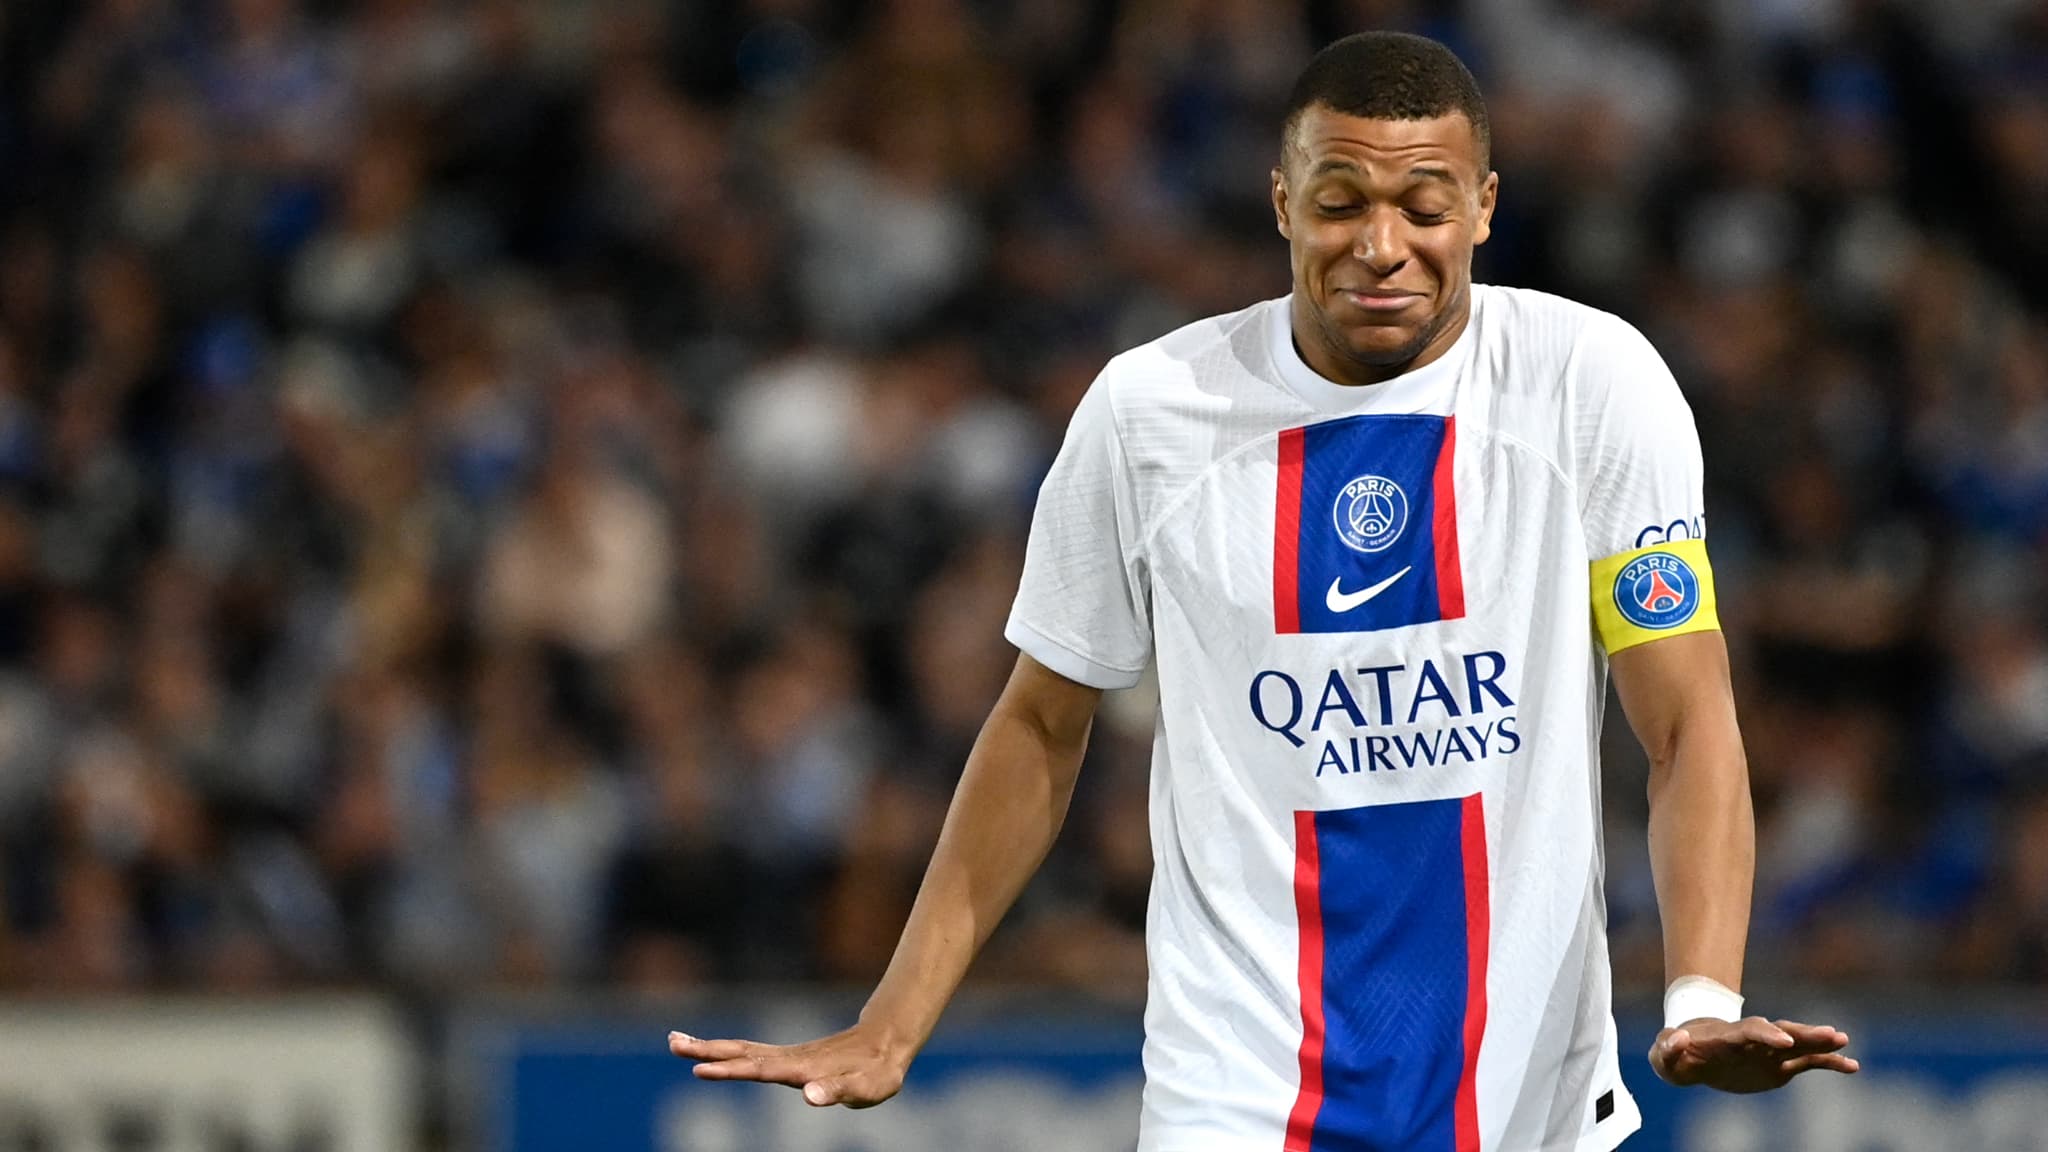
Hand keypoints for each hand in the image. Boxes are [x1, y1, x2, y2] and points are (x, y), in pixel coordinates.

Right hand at [668, 1025, 911, 1108]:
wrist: (884, 1044)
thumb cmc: (877, 1072)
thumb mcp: (866, 1088)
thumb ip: (838, 1091)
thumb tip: (810, 1097)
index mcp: (802, 1070)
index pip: (760, 1070)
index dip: (730, 1071)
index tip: (700, 1068)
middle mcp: (789, 1060)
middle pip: (741, 1053)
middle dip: (707, 1051)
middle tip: (673, 1044)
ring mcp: (786, 1057)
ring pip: (741, 1050)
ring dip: (708, 1047)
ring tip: (674, 1041)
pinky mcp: (787, 1058)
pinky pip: (750, 1053)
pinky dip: (726, 1051)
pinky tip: (710, 1051)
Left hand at [1649, 1016, 1859, 1092]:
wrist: (1691, 1052)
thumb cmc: (1676, 1053)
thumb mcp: (1664, 1055)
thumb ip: (1667, 1048)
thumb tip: (1677, 1038)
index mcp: (1727, 1038)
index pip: (1749, 1031)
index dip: (1766, 1034)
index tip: (1783, 1040)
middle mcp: (1753, 1041)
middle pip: (1781, 1032)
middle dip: (1803, 1033)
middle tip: (1831, 1034)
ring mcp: (1768, 1052)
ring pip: (1799, 1045)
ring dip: (1820, 1043)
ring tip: (1844, 1040)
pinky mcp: (1778, 1066)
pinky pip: (1809, 1063)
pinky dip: (1829, 1063)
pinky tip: (1853, 1066)